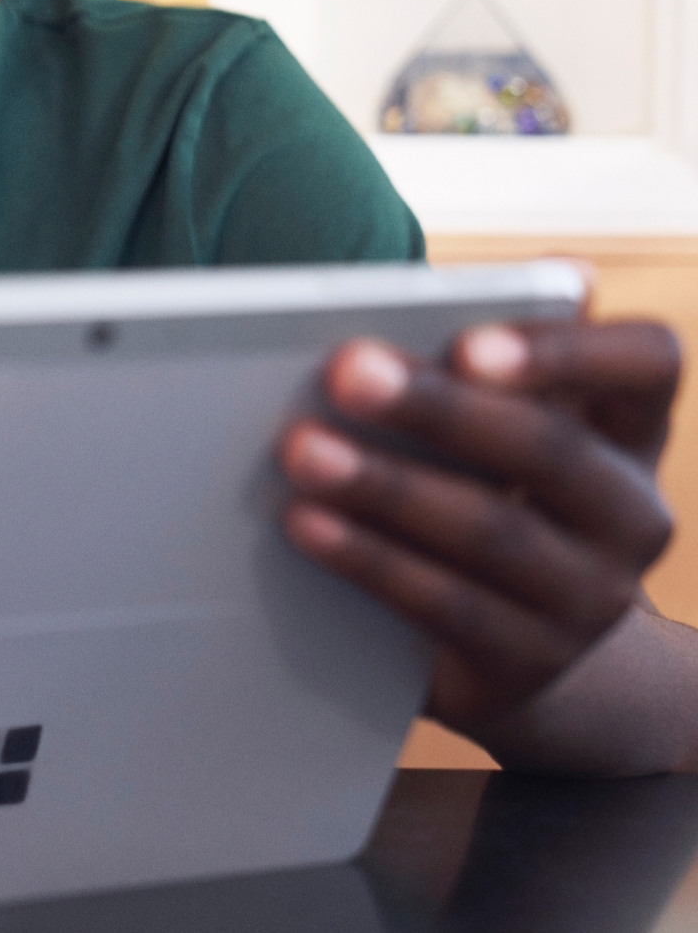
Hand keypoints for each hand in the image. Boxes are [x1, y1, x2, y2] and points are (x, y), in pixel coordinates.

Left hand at [279, 319, 679, 732]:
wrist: (519, 647)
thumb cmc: (492, 490)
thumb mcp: (510, 423)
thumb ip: (488, 357)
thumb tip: (493, 288)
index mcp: (630, 427)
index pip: (648, 362)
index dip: (569, 349)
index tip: (468, 344)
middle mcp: (632, 513)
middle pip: (549, 449)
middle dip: (440, 409)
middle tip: (347, 372)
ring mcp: (593, 597)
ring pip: (491, 532)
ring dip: (386, 486)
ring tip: (302, 450)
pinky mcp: (531, 662)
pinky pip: (447, 605)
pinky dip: (370, 559)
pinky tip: (306, 522)